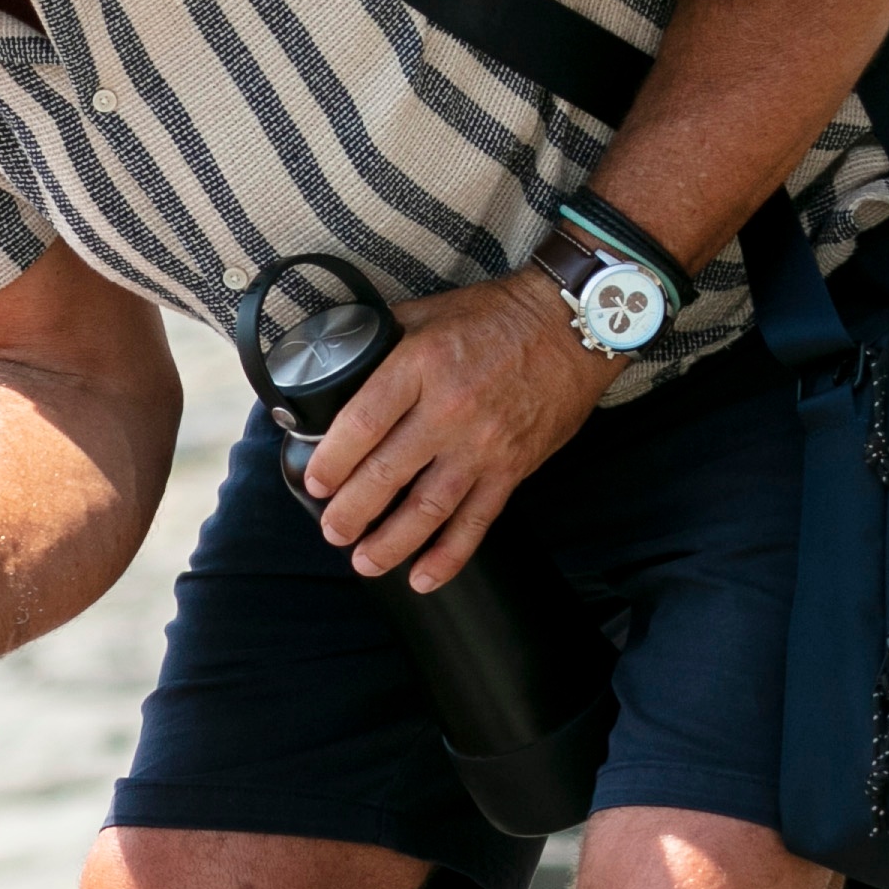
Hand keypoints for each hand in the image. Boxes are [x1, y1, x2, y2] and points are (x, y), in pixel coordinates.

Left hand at [304, 274, 614, 587]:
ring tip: (364, 562)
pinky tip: (423, 577)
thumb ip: (383, 337)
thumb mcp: (429, 312)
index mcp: (420, 367)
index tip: (316, 482)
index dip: (333, 460)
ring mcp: (483, 445)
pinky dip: (449, 555)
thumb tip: (338, 354)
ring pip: (428, 508)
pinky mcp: (513, 468)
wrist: (573, 325)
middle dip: (351, 511)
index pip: (363, 423)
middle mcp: (449, 411)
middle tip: (332, 530)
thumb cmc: (497, 317)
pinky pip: (476, 521)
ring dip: (391, 543)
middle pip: (387, 473)